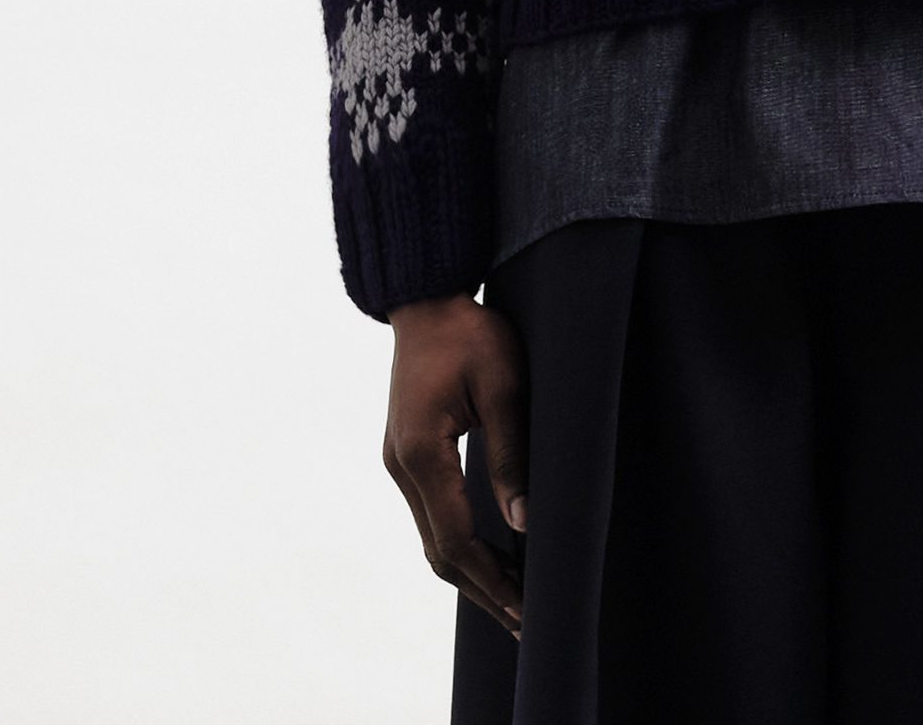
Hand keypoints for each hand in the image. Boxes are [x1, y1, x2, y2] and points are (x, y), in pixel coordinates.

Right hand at [384, 291, 528, 638]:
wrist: (427, 300)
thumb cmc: (471, 333)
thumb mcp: (504, 385)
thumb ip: (510, 454)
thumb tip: (524, 522)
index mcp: (421, 452)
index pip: (455, 538)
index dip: (490, 578)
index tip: (522, 607)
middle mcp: (401, 466)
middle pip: (438, 551)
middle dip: (481, 588)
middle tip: (523, 620)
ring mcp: (398, 462)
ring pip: (432, 537)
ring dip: (470, 571)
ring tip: (512, 599)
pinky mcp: (406, 455)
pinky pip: (431, 514)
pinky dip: (459, 542)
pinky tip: (490, 553)